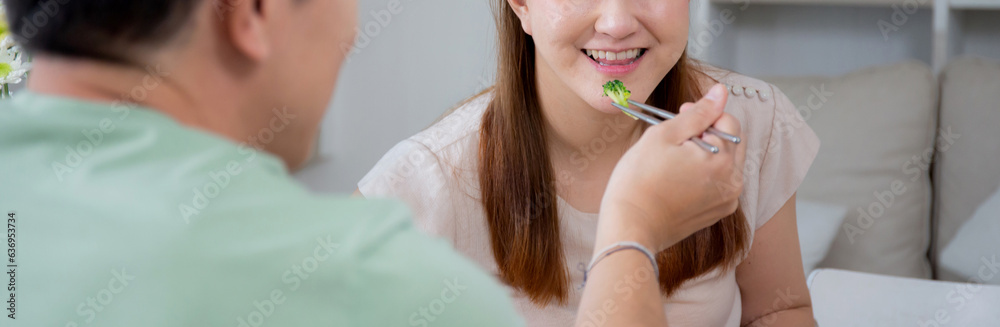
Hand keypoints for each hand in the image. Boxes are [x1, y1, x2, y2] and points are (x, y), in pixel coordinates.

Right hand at [598, 84, 746, 252]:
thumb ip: (698, 113)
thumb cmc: (639, 181)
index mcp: (724, 160)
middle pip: (730, 142)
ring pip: (723, 163)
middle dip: (707, 133)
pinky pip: (716, 184)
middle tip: (676, 138)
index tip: (680, 116)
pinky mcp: (715, 214)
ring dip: (704, 154)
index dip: (703, 113)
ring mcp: (726, 201)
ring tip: (673, 160)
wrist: (630, 228)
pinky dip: (702, 176)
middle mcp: (733, 183)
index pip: (728, 121)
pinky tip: (676, 179)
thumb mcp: (664, 135)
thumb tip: (720, 92)